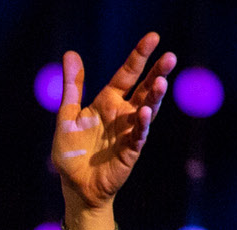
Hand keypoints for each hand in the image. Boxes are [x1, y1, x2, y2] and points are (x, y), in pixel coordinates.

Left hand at [52, 35, 175, 212]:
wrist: (75, 187)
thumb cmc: (72, 154)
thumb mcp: (67, 116)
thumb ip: (72, 87)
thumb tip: (70, 53)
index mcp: (108, 102)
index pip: (127, 74)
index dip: (139, 56)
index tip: (153, 37)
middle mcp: (122, 113)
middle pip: (144, 88)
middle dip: (157, 73)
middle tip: (169, 57)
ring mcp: (129, 131)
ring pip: (147, 109)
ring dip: (154, 97)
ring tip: (161, 82)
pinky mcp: (131, 150)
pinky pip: (139, 135)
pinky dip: (141, 124)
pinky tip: (144, 113)